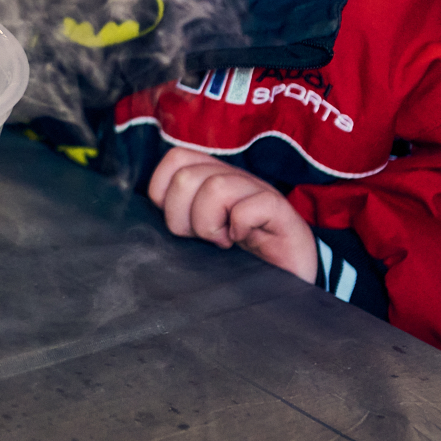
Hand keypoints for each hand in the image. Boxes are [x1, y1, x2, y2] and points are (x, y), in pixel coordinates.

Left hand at [147, 148, 318, 282]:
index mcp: (213, 178)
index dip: (164, 193)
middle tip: (205, 238)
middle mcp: (235, 179)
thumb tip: (150, 212)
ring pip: (216, 187)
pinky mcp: (283, 214)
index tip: (182, 225)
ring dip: (211, 225)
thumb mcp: (201, 235)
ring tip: (225, 242)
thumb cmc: (241, 259)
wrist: (290, 282)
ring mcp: (260, 193)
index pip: (176, 159)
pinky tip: (245, 241)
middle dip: (184, 217)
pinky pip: (249, 207)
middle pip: (187, 176)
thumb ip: (178, 216)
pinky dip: (240, 227)